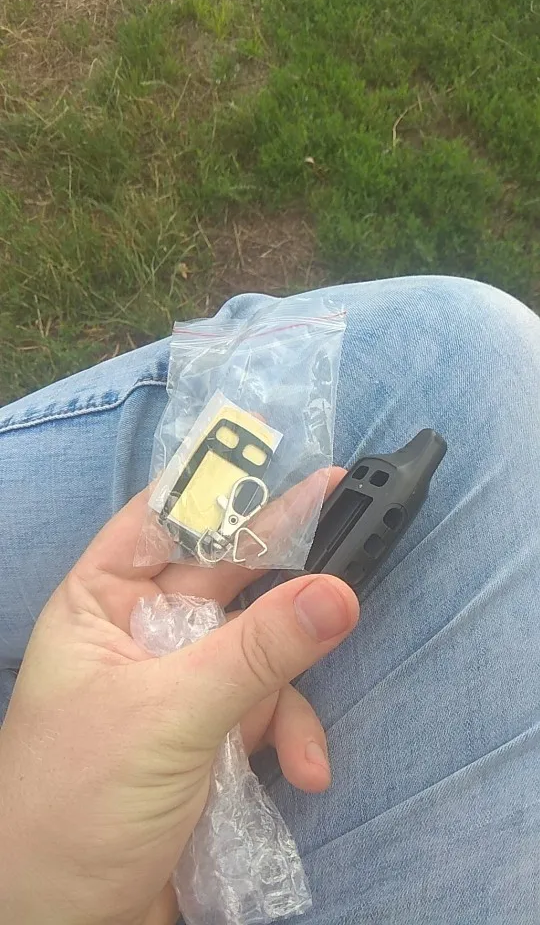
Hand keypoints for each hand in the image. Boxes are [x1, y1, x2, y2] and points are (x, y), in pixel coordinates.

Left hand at [0, 479, 358, 924]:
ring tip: (297, 749)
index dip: (224, 489)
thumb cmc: (76, 805)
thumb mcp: (171, 716)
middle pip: (224, 578)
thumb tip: (339, 592)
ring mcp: (177, 683)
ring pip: (256, 648)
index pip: (165, 520)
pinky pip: (264, 708)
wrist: (63, 924)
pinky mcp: (207, 734)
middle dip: (281, 574)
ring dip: (286, 692)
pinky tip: (299, 776)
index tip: (289, 462)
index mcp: (101, 603)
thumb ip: (259, 652)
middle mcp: (139, 632)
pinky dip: (286, 738)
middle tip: (347, 524)